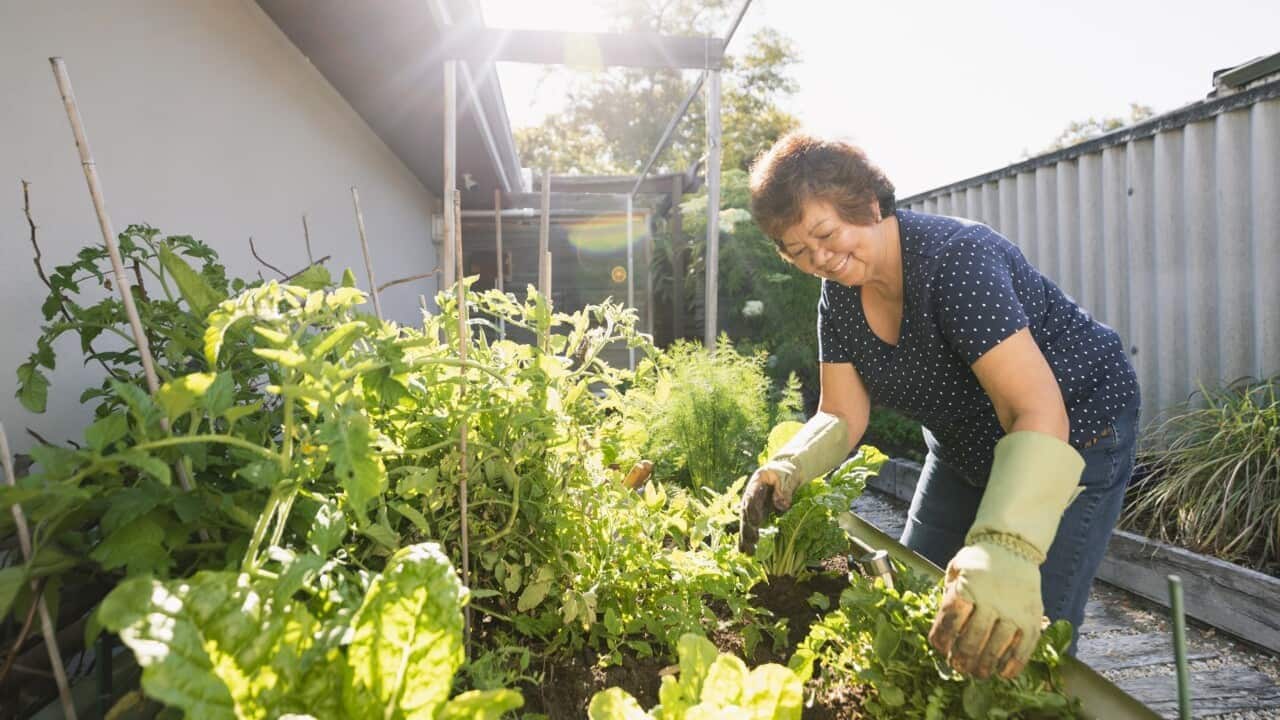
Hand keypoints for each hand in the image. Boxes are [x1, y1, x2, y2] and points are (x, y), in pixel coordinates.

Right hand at [738, 468, 779, 553]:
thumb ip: (783, 489)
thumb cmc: (785, 471)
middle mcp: (750, 496)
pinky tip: (745, 551)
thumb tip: (781, 505)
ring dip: (746, 537)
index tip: (755, 522)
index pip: (752, 497)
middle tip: (752, 541)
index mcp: (756, 483)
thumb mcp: (786, 475)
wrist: (784, 471)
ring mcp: (753, 505)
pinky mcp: (758, 514)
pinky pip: (751, 527)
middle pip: (747, 513)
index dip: (752, 509)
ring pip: (747, 522)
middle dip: (748, 528)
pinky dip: (748, 539)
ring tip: (747, 552)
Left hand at [928, 541, 1043, 678]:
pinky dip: (1013, 664)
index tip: (940, 648)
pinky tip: (1004, 673)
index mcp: (967, 588)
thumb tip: (943, 629)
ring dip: (984, 665)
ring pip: (996, 647)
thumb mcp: (956, 570)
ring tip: (977, 672)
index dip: (942, 639)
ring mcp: (1014, 611)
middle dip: (962, 658)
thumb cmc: (979, 563)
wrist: (1013, 547)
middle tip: (958, 666)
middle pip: (972, 639)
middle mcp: (991, 601)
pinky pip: (1023, 648)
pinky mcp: (1032, 619)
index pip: (950, 621)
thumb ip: (948, 596)